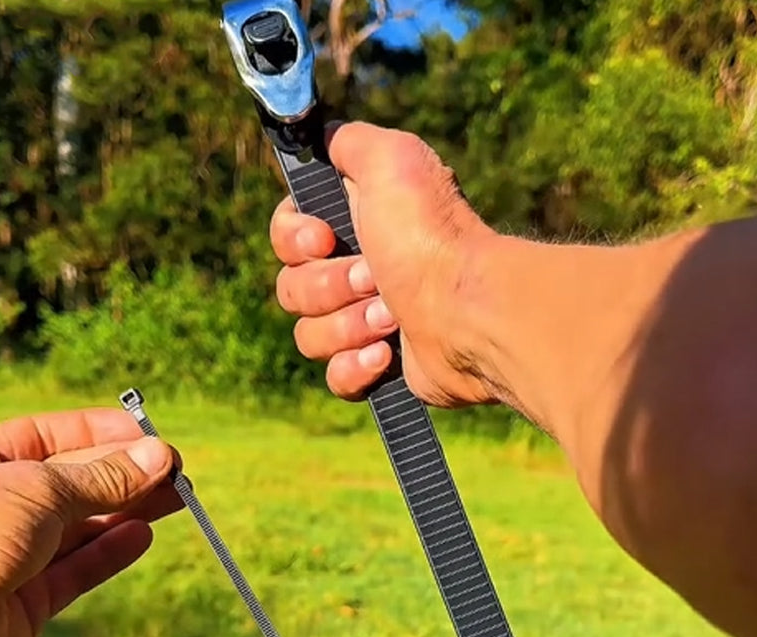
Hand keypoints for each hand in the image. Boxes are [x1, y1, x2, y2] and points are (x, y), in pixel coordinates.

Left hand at [0, 408, 181, 636]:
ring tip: (177, 498)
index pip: (51, 435)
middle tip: (177, 472)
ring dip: (130, 510)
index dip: (102, 433)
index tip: (150, 437)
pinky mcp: (25, 601)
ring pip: (81, 525)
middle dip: (127, 474)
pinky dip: (111, 552)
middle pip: (74, 481)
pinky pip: (75, 569)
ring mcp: (11, 553)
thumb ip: (103, 477)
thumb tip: (159, 456)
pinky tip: (143, 534)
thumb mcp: (40, 491)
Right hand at [271, 122, 498, 405]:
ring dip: (346, 326)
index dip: (293, 240)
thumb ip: (348, 142)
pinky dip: (355, 367)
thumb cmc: (431, 236)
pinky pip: (336, 377)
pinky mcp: (380, 367)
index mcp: (354, 226)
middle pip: (291, 288)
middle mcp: (357, 272)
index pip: (286, 236)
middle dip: (328, 286)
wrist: (470, 311)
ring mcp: (367, 322)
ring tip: (390, 318)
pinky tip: (387, 355)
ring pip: (309, 336)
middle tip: (374, 277)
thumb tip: (323, 139)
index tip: (323, 240)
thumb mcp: (391, 160)